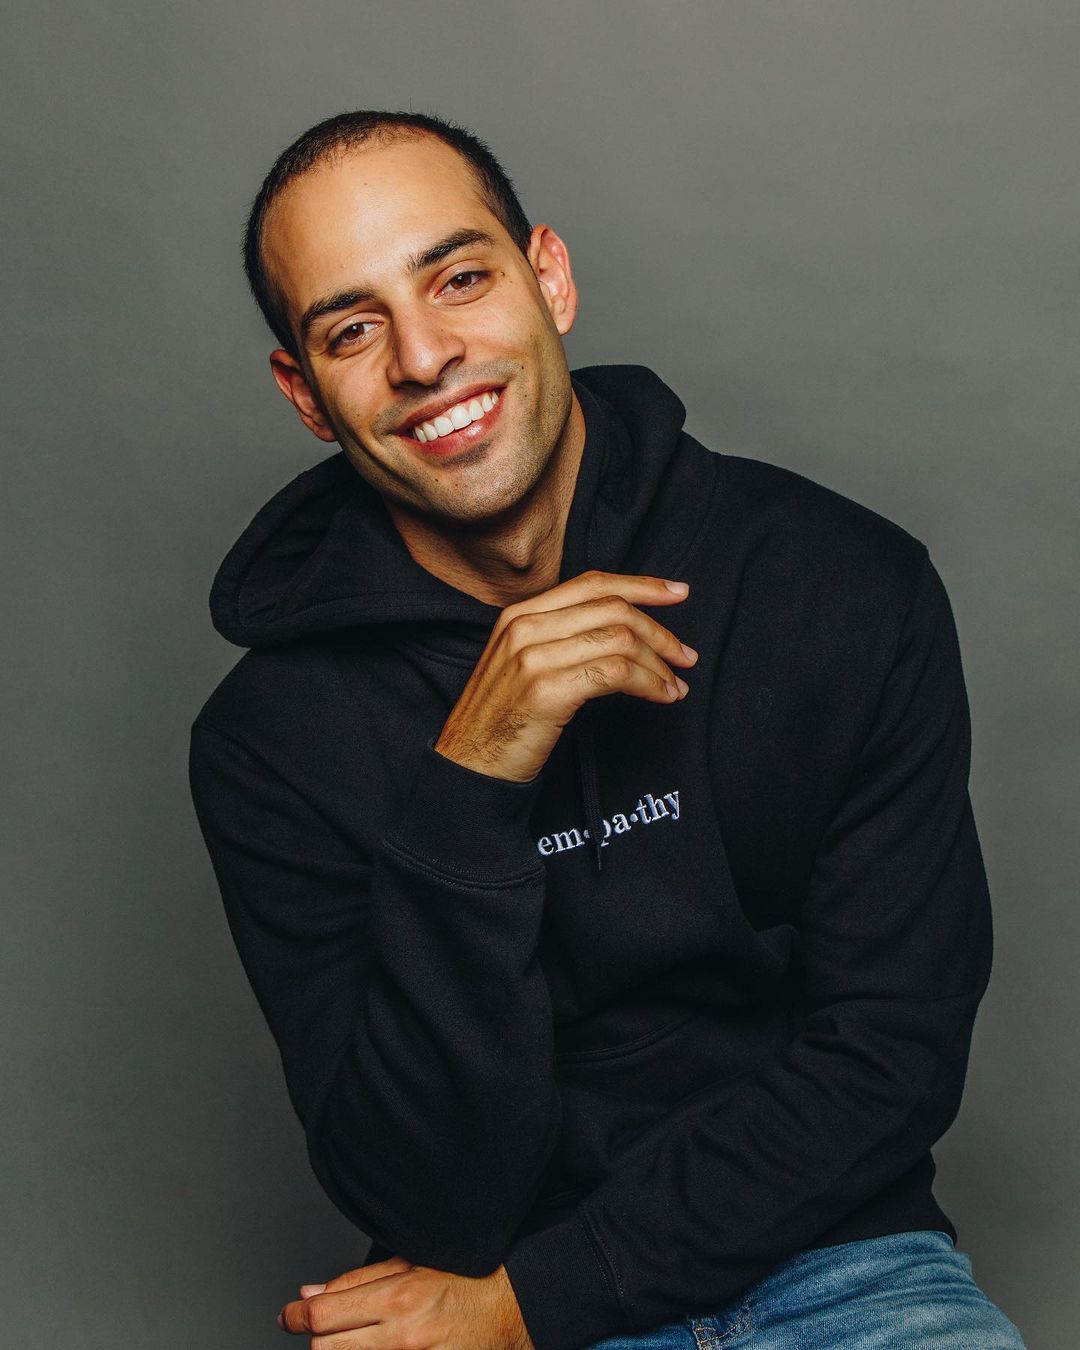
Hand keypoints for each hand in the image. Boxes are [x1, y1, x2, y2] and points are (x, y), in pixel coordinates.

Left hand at [277, 1255, 533, 1347]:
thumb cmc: (463, 1279)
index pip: (325, 1313)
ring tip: (351, 1339)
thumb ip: (358, 1280)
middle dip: (317, 1337)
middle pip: (326, 1349)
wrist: (509, 1308)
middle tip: (323, 1327)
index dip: (297, 1315)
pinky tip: (369, 1347)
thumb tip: (311, 1293)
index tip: (290, 1315)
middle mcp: (403, 1337)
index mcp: (399, 1298)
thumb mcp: (411, 1264)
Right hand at [435, 569, 696, 782]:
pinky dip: (650, 683)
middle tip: (686, 656)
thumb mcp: (521, 666)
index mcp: (519, 615)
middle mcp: (524, 627)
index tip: (678, 592)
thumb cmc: (501, 723)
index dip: (641, 585)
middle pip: (612, 608)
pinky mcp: (547, 690)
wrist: (467, 768)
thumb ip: (559, 639)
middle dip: (660, 630)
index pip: (592, 584)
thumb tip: (623, 631)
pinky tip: (662, 696)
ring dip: (659, 664)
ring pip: (620, 639)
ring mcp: (533, 657)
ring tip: (677, 686)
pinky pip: (616, 672)